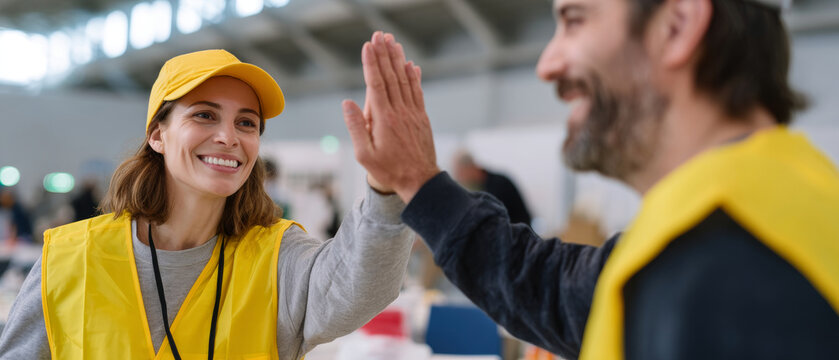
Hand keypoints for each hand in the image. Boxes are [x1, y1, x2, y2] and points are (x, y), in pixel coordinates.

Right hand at [343, 32, 439, 202]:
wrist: (420, 181)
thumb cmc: (389, 170)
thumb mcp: (364, 154)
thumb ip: (355, 127)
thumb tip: (347, 103)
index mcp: (384, 119)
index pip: (375, 84)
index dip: (371, 63)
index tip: (368, 46)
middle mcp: (400, 112)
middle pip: (391, 77)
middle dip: (384, 54)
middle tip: (380, 35)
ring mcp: (413, 113)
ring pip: (405, 81)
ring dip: (398, 60)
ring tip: (393, 43)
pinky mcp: (421, 118)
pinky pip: (417, 92)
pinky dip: (413, 77)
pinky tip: (411, 65)